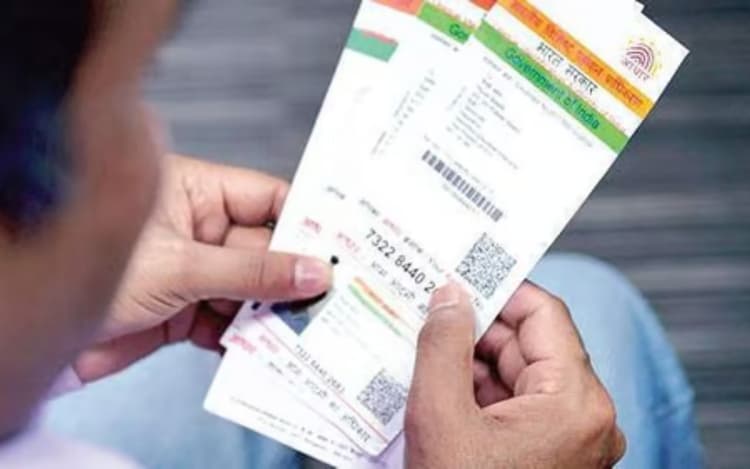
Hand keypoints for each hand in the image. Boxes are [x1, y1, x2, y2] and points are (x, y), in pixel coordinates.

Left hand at [73, 155, 331, 381]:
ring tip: (305, 330)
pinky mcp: (186, 311)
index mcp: (196, 193)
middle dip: (293, 276)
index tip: (341, 245)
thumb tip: (313, 271)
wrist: (38, 334)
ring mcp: (194, 271)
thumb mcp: (182, 267)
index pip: (266, 198)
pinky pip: (231, 321)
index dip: (305, 221)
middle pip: (265, 248)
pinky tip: (264, 350)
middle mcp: (199, 229)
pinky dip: (246, 338)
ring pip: (252, 289)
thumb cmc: (93, 273)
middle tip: (332, 298)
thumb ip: (252, 272)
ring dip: (273, 312)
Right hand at [405, 282, 625, 468]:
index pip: (543, 315)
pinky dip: (476, 393)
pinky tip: (436, 387)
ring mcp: (568, 440)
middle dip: (475, 329)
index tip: (461, 275)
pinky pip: (513, 407)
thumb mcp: (441, 416)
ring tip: (422, 350)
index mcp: (575, 402)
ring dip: (470, 362)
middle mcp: (584, 418)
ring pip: (517, 376)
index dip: (500, 289)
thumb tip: (450, 296)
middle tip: (428, 311)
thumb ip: (444, 345)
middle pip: (528, 346)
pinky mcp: (548, 456)